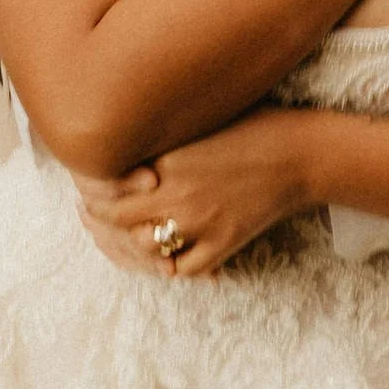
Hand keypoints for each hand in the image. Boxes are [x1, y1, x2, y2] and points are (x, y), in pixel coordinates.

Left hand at [79, 112, 317, 276]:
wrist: (301, 153)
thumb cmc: (254, 125)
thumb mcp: (199, 120)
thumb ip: (161, 138)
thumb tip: (125, 142)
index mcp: (166, 159)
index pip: (108, 184)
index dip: (91, 190)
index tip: (87, 189)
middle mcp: (176, 194)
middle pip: (118, 219)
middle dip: (99, 221)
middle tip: (91, 218)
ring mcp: (199, 223)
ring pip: (146, 248)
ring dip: (132, 245)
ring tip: (125, 238)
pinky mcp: (222, 243)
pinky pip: (184, 268)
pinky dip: (172, 265)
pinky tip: (166, 257)